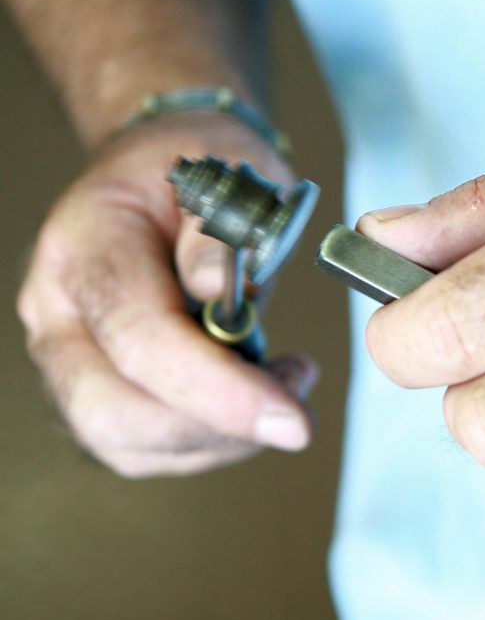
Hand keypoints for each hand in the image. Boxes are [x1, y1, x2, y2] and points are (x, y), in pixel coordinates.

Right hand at [17, 112, 318, 476]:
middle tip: (294, 403)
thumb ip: (222, 232)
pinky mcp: (94, 390)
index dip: (217, 389)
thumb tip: (214, 292)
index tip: (293, 417)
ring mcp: (67, 356)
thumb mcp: (231, 172)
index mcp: (86, 244)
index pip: (139, 338)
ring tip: (283, 384)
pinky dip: (210, 441)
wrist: (162, 171)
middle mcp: (57, 309)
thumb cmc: (201, 170)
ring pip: (126, 443)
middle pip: (112, 412)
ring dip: (220, 439)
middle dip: (215, 428)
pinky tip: (253, 397)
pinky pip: (145, 448)